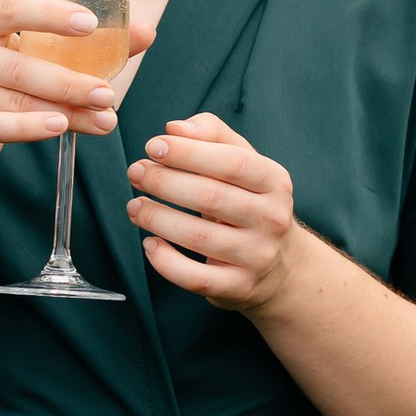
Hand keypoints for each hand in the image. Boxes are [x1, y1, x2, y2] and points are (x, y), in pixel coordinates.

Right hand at [0, 0, 156, 189]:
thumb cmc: (0, 83)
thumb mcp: (32, 56)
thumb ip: (86, 45)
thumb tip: (146, 33)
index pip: (11, 7)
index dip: (50, 15)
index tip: (90, 24)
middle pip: (21, 65)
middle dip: (70, 82)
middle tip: (108, 94)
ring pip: (16, 100)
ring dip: (65, 112)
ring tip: (104, 121)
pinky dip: (31, 129)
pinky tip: (60, 129)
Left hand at [126, 112, 299, 309]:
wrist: (280, 266)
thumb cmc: (250, 203)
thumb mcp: (244, 162)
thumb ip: (212, 135)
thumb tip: (175, 128)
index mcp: (274, 182)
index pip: (231, 163)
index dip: (188, 153)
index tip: (153, 146)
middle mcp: (270, 219)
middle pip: (210, 197)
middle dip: (164, 182)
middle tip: (136, 173)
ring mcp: (256, 256)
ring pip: (198, 237)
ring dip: (157, 219)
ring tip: (135, 206)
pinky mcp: (238, 286)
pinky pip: (195, 277)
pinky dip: (165, 262)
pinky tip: (149, 244)